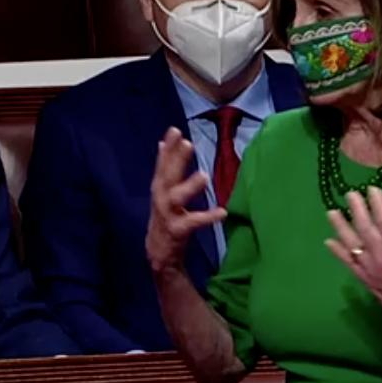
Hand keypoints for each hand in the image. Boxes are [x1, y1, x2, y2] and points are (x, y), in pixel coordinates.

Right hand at [146, 127, 224, 274]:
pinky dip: (208, 217)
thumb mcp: (162, 191)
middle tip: (187, 143)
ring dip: (189, 186)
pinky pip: (194, 222)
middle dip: (176, 159)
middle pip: (168, 176)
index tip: (175, 130)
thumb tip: (165, 143)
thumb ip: (166, 167)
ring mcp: (168, 214)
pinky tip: (222, 212)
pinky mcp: (177, 230)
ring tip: (204, 176)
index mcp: (160, 187)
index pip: (163, 163)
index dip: (169, 147)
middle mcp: (161, 198)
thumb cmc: (165, 217)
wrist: (159, 252)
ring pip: (177, 197)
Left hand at [326, 188, 381, 351]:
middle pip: (365, 229)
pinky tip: (329, 242)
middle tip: (350, 194)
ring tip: (331, 212)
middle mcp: (380, 258)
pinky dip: (338, 252)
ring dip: (341, 228)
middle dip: (357, 210)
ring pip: (352, 245)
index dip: (378, 205)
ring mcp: (370, 269)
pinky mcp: (366, 280)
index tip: (372, 190)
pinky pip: (349, 264)